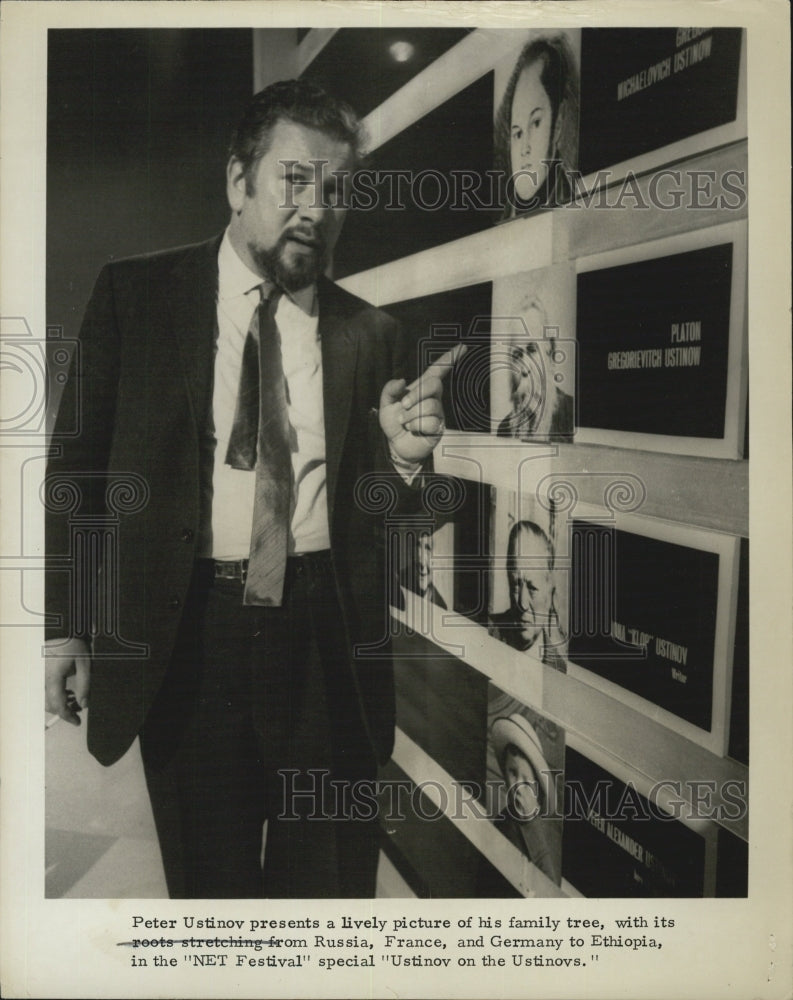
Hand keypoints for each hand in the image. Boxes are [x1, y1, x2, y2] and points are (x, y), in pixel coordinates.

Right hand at [45, 637, 90, 725]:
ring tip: (74, 700)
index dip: (67, 716)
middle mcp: (42, 679)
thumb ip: (85, 684)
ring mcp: (39, 677)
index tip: (77, 722)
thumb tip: (84, 704)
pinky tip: (66, 692)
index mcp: (53, 677)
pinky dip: (54, 696)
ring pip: (45, 699)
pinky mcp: (39, 675)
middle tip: (78, 710)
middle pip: (49, 704)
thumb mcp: (85, 663)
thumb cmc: (73, 644)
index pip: (57, 704)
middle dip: (64, 711)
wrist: (61, 631)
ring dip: (59, 704)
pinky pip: (44, 691)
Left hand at [379, 345, 465, 464]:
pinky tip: (414, 430)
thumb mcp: (386, 405)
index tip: (462, 347)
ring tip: (405, 423)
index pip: (437, 370)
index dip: (449, 359)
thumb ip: (390, 390)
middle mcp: (432, 398)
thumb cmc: (395, 423)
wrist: (396, 445)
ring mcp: (437, 413)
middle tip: (403, 407)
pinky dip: (416, 426)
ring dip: (411, 416)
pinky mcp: (438, 428)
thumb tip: (401, 381)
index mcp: (421, 388)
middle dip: (416, 395)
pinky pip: (430, 422)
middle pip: (434, 384)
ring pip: (430, 406)